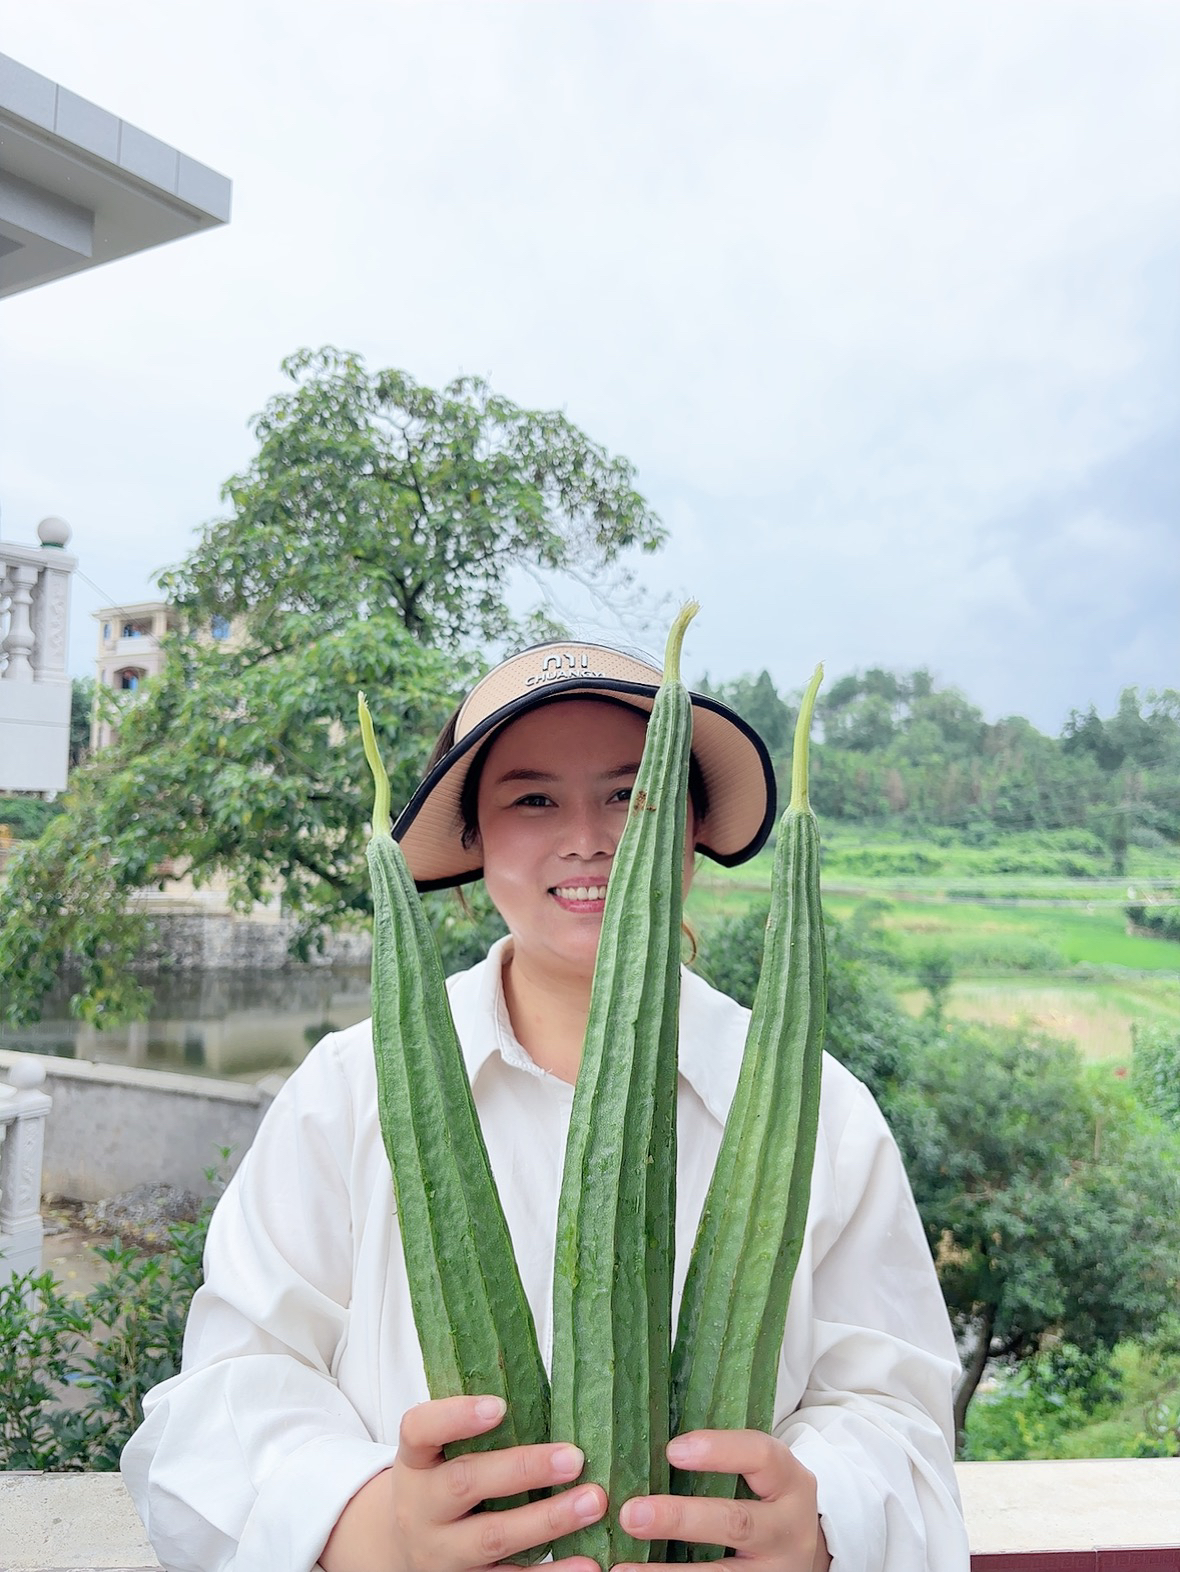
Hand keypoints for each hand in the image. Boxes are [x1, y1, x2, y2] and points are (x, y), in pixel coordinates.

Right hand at [319, 1394, 606, 1571]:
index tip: (499, 1405)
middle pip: (464, 1485)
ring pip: (493, 1538)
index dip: (455, 1416)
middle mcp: (421, 1507)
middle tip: (574, 1457)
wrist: (402, 1552)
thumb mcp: (443, 1452)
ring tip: (594, 1501)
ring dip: (549, 1520)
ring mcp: (442, 1553)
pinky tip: (588, 1564)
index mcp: (415, 1461)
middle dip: (522, 1469)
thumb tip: (558, 1384)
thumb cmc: (444, 1481)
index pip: (420, 1429)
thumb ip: (477, 1426)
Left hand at [614, 1429, 830, 1571]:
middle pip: (735, 1522)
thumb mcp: (761, 1473)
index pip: (761, 1455)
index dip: (718, 1450)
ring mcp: (773, 1570)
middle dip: (681, 1519)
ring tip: (624, 1569)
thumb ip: (722, 1459)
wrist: (798, 1550)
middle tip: (631, 1514)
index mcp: (789, 1482)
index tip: (671, 1450)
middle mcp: (787, 1528)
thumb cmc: (765, 1496)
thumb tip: (650, 1443)